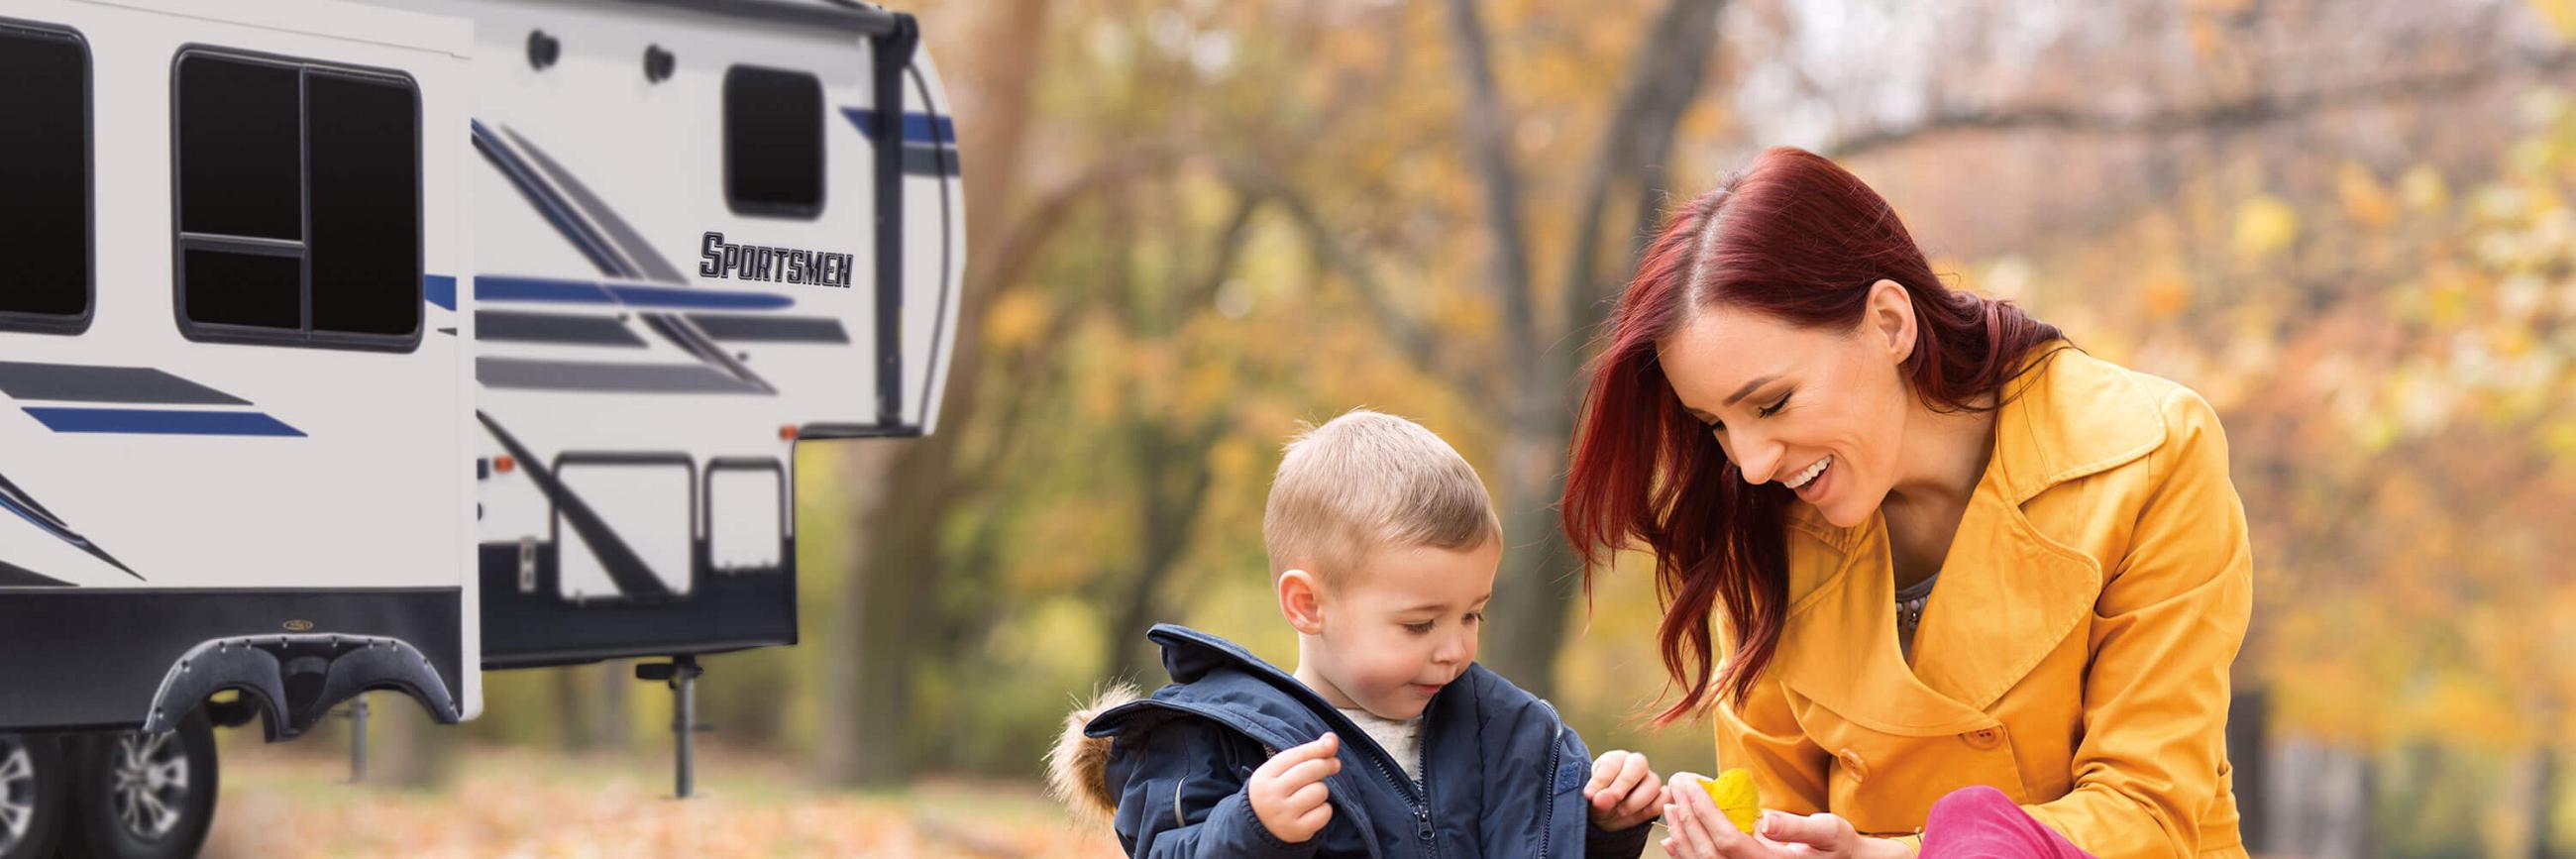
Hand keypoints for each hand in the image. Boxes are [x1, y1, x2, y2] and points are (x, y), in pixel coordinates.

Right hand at [1248, 732, 1340, 843]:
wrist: (1260, 826)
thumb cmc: (1277, 791)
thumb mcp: (1282, 770)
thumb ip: (1306, 753)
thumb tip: (1332, 738)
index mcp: (1265, 776)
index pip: (1296, 756)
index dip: (1317, 749)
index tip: (1330, 746)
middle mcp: (1272, 795)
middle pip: (1309, 771)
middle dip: (1326, 765)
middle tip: (1334, 765)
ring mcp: (1284, 814)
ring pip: (1319, 791)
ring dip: (1321, 790)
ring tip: (1311, 794)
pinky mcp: (1297, 830)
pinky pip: (1324, 812)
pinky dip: (1324, 809)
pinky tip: (1313, 810)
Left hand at [1583, 749, 1663, 830]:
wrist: (1609, 818)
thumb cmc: (1599, 802)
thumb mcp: (1594, 801)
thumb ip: (1598, 798)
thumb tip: (1602, 799)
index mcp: (1615, 759)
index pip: (1612, 762)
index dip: (1602, 779)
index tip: (1590, 795)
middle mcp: (1635, 765)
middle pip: (1639, 763)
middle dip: (1625, 782)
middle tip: (1614, 798)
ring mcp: (1650, 780)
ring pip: (1653, 782)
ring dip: (1638, 799)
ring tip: (1621, 812)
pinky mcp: (1660, 795)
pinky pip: (1665, 797)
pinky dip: (1655, 806)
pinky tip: (1641, 815)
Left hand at [1658, 771, 1909, 858]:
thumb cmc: (1840, 848)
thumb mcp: (1828, 831)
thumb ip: (1796, 826)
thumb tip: (1766, 820)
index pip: (1728, 840)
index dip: (1705, 812)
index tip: (1691, 786)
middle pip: (1709, 851)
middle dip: (1688, 816)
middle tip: (1675, 786)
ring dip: (1683, 833)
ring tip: (1671, 805)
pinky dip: (1685, 854)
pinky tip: (1673, 839)